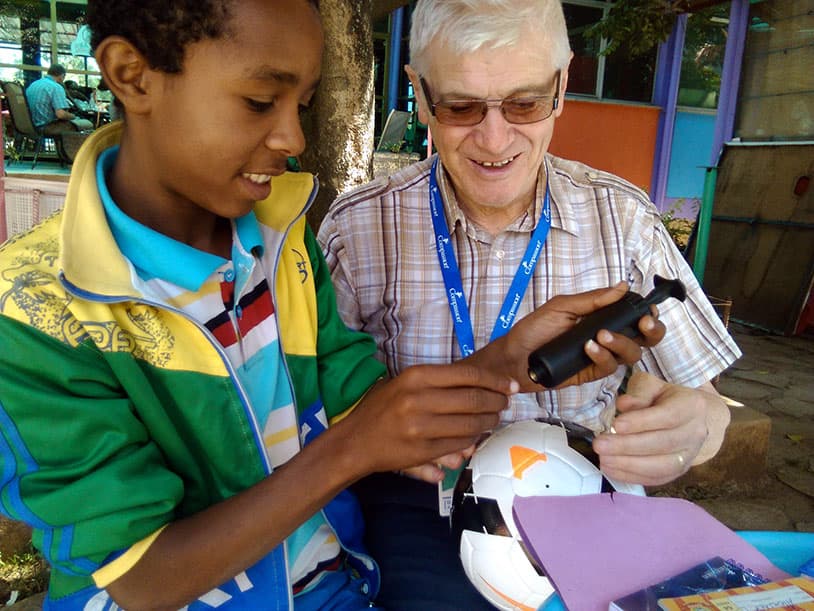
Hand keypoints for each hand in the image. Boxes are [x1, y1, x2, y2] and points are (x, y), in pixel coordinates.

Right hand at [334, 362, 517, 479]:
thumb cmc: (382, 408)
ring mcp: (420, 427)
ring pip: (469, 424)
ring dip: (488, 422)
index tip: (509, 385)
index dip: (494, 380)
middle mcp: (418, 399)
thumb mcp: (405, 383)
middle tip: (505, 403)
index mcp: (416, 376)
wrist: (355, 441)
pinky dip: (472, 439)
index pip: (467, 375)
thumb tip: (482, 386)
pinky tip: (476, 435)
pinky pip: (458, 444)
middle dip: (496, 402)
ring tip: (494, 418)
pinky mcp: (422, 451)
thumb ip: (440, 382)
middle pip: (473, 399)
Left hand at [470, 283, 665, 392]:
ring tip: (599, 336)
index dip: (648, 314)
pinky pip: (609, 367)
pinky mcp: (591, 374)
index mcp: (601, 317)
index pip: (634, 315)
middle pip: (643, 338)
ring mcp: (600, 356)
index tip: (649, 310)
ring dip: (621, 343)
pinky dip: (602, 356)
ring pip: (630, 354)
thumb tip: (622, 287)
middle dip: (651, 331)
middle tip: (644, 324)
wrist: (513, 357)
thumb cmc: (533, 329)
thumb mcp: (561, 307)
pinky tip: (588, 348)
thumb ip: (593, 300)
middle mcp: (606, 336)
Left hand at [591, 371, 730, 485]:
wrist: (684, 416)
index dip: (641, 422)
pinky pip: (656, 478)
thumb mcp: (651, 385)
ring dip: (628, 465)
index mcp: (691, 407)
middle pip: (662, 444)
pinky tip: (610, 468)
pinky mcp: (678, 472)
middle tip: (599, 445)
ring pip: (661, 466)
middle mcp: (695, 433)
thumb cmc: (662, 397)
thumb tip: (624, 404)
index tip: (616, 425)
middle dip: (627, 446)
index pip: (667, 416)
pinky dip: (632, 476)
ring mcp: (689, 456)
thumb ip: (639, 392)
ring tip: (603, 459)